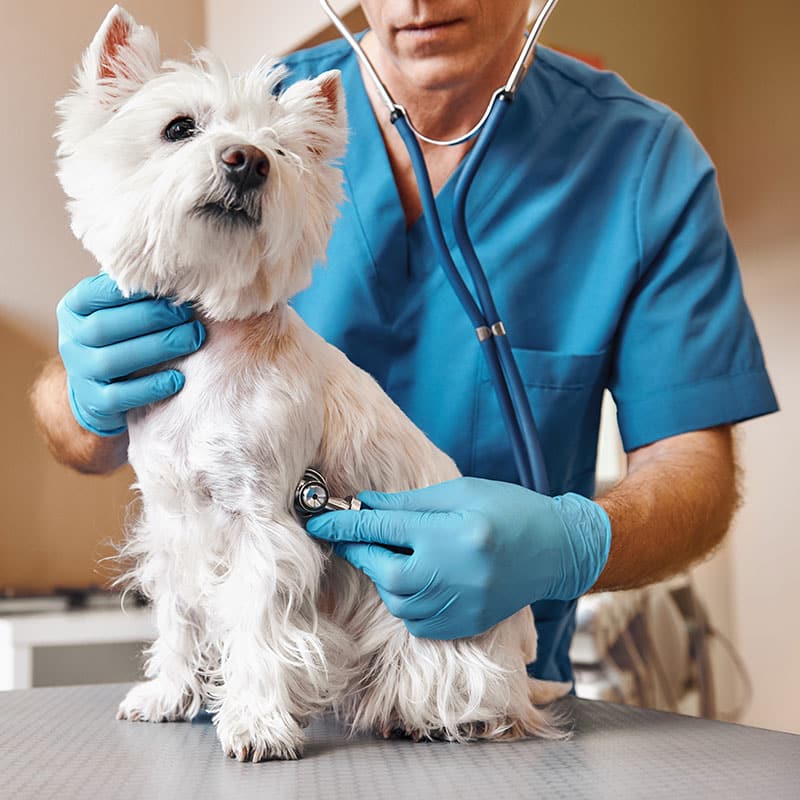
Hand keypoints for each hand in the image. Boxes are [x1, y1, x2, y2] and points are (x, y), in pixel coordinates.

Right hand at [57, 273, 205, 435]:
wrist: (100, 390)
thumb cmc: (122, 339)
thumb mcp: (119, 311)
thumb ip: (138, 295)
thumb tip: (180, 275)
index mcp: (75, 308)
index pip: (96, 293)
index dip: (132, 290)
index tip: (169, 287)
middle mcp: (71, 339)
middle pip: (105, 327)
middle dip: (151, 318)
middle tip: (188, 316)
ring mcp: (80, 372)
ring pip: (112, 360)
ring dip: (157, 348)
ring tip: (192, 340)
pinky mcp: (94, 402)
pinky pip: (119, 396)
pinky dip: (150, 387)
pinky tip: (177, 379)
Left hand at [305, 477, 610, 639]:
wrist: (555, 548)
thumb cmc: (507, 508)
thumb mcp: (459, 491)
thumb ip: (408, 503)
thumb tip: (363, 505)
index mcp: (452, 534)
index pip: (384, 529)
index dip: (345, 523)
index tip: (318, 519)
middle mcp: (454, 574)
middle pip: (386, 571)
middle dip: (365, 553)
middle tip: (359, 536)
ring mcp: (461, 605)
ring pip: (398, 599)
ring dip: (386, 575)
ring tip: (398, 553)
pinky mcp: (464, 624)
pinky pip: (417, 620)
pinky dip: (406, 599)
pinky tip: (419, 577)